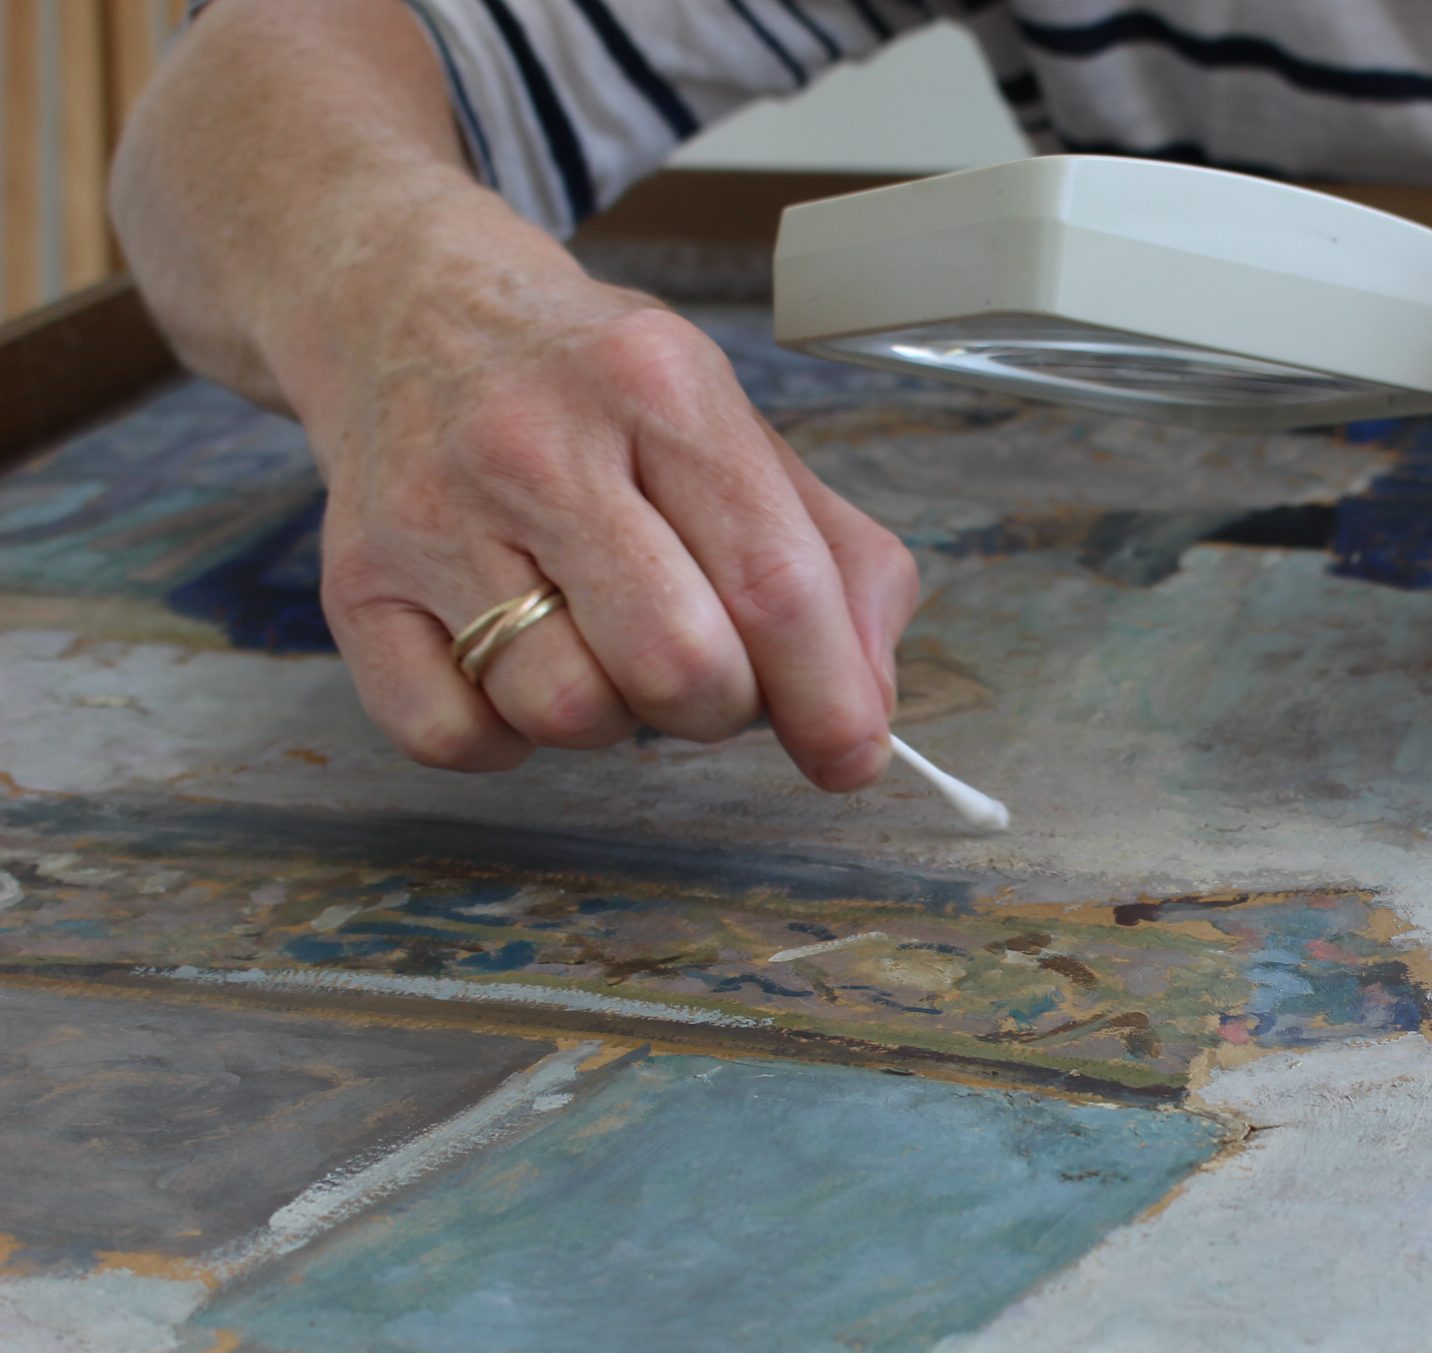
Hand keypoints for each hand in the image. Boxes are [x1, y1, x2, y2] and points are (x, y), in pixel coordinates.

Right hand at [301, 218, 916, 785]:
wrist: (406, 304)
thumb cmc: (593, 389)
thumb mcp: (736, 427)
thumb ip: (837, 561)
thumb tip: (864, 708)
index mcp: (660, 387)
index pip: (773, 581)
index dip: (828, 695)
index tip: (850, 757)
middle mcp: (536, 444)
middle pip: (676, 666)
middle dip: (719, 704)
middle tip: (708, 667)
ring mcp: (432, 515)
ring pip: (566, 713)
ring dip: (612, 716)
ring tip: (602, 639)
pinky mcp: (355, 584)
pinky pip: (454, 738)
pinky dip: (505, 735)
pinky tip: (520, 660)